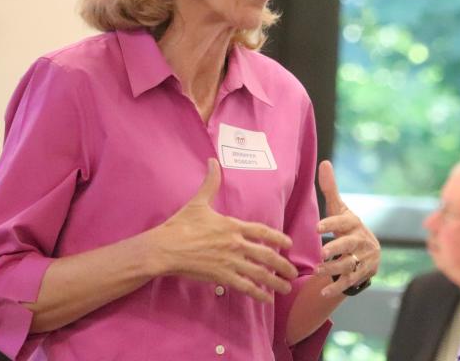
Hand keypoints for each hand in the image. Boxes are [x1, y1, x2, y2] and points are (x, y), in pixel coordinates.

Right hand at [150, 159, 297, 302]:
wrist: (166, 248)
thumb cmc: (181, 225)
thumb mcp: (198, 201)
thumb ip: (210, 183)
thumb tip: (213, 161)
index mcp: (233, 226)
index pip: (263, 232)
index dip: (278, 238)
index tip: (289, 244)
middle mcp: (236, 244)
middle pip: (267, 255)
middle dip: (283, 265)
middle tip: (293, 272)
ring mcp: (230, 261)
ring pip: (260, 273)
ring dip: (275, 281)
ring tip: (286, 287)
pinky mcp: (221, 276)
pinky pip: (245, 286)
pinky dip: (258, 293)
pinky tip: (267, 298)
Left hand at [315, 160, 380, 296]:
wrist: (367, 252)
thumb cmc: (346, 227)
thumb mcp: (340, 209)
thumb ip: (330, 189)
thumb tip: (324, 162)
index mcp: (354, 223)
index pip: (344, 222)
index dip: (331, 224)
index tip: (316, 228)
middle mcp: (361, 240)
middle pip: (349, 244)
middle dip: (336, 248)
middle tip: (322, 253)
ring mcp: (364, 258)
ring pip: (350, 264)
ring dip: (334, 268)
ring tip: (319, 270)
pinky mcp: (364, 273)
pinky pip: (350, 281)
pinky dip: (337, 288)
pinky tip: (323, 292)